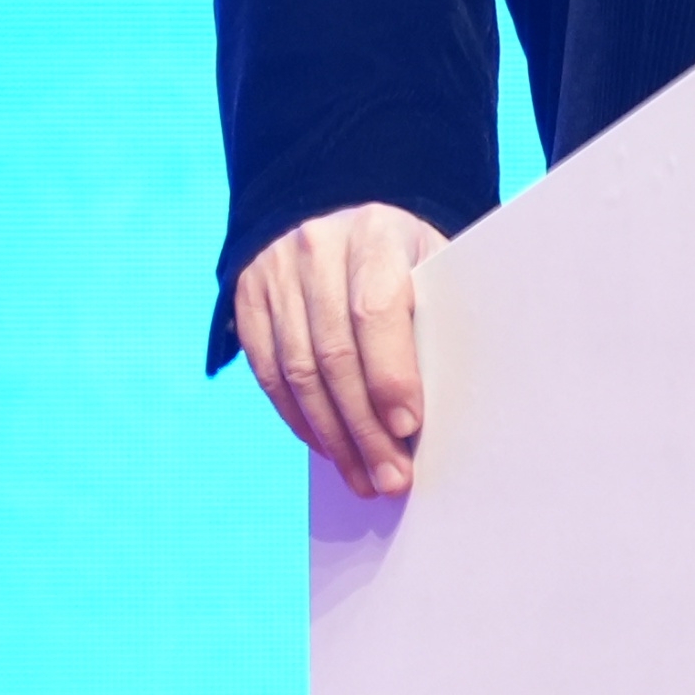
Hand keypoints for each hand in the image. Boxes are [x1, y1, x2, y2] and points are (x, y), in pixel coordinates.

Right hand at [233, 203, 443, 496]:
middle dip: (364, 428)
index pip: (375, 311)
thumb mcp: (428, 262)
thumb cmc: (402, 255)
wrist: (335, 215)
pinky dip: (300, 420)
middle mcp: (315, 250)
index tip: (409, 426)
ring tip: (363, 479)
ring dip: (332, 437)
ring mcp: (274, 275)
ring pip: (297, 373)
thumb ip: (434, 315)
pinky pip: (269, 375)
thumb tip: (447, 402)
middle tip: (391, 477)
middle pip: (334, 355)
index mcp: (374, 233)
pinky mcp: (247, 301)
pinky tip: (329, 449)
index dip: (390, 375)